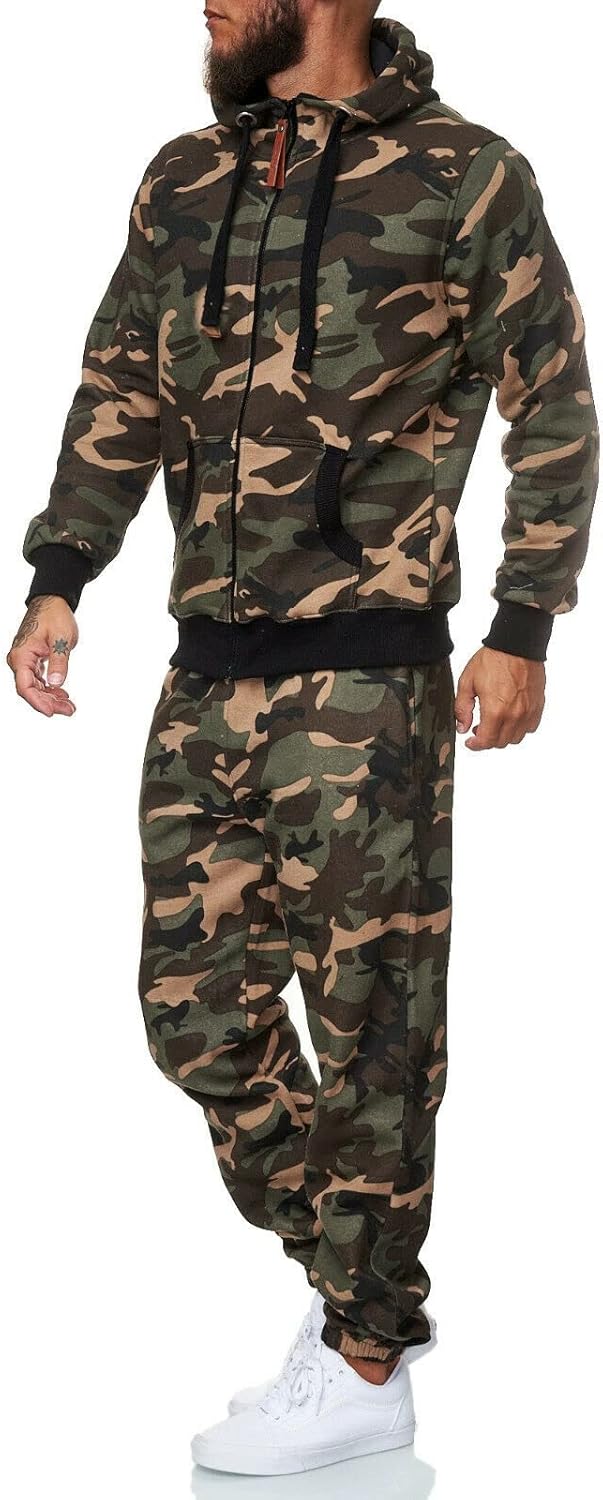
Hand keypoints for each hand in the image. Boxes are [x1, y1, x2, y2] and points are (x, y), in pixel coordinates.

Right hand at [7, 596, 77, 716]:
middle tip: (69, 710)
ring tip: (69, 706)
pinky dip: (50, 689)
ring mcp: (25, 662)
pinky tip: (62, 695)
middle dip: (49, 703)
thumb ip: (59, 661)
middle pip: (30, 691)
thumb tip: (56, 683)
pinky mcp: (32, 662)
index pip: (25, 686)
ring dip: (51, 698)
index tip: (51, 712)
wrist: (52, 602)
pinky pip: (38, 681)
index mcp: (22, 655)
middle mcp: (19, 660)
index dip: (37, 702)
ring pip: (35, 688)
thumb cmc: (55, 616)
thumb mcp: (61, 638)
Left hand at [455, 646, 544, 750]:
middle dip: (488, 740)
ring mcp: (528, 711)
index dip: (475, 745)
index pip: (486, 741)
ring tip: (496, 723)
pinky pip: (531, 726)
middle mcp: (515, 714)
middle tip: (480, 729)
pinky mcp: (538, 704)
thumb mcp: (467, 682)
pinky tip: (511, 717)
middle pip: (501, 742)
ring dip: (504, 735)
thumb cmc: (494, 658)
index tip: (470, 742)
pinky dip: (520, 727)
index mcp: (495, 710)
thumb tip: (462, 726)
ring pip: (517, 737)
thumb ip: (462, 708)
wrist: (516, 644)